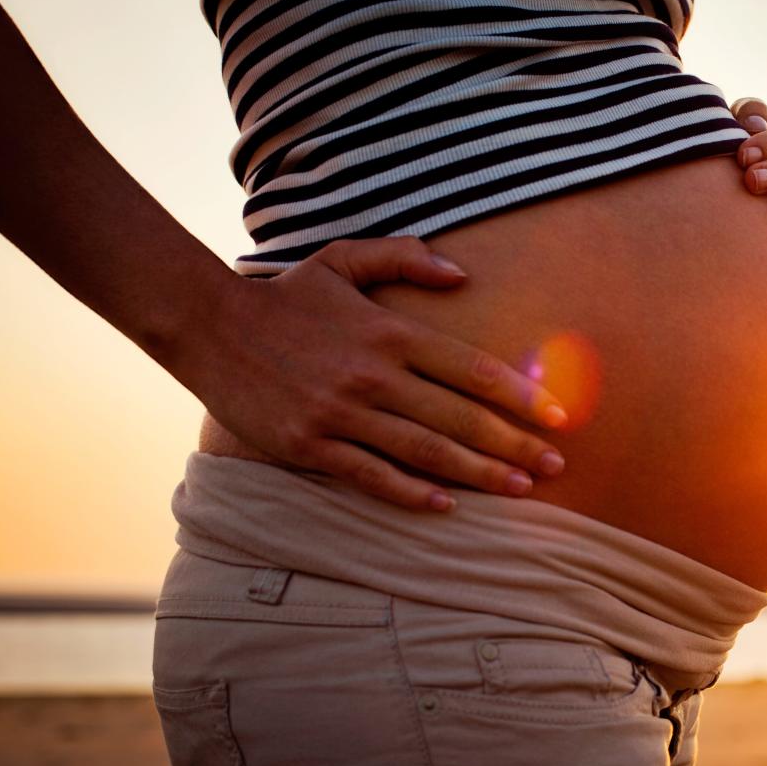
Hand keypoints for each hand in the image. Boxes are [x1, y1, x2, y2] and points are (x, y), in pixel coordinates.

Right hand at [181, 237, 567, 511]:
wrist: (209, 324)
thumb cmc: (287, 296)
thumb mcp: (344, 259)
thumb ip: (404, 259)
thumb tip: (463, 274)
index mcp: (389, 332)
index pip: (471, 367)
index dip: (519, 395)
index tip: (557, 416)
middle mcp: (373, 375)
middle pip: (459, 417)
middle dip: (515, 444)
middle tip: (557, 467)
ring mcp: (341, 413)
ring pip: (424, 451)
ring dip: (478, 474)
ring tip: (520, 489)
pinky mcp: (310, 445)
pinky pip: (370, 475)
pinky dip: (410, 492)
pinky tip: (445, 506)